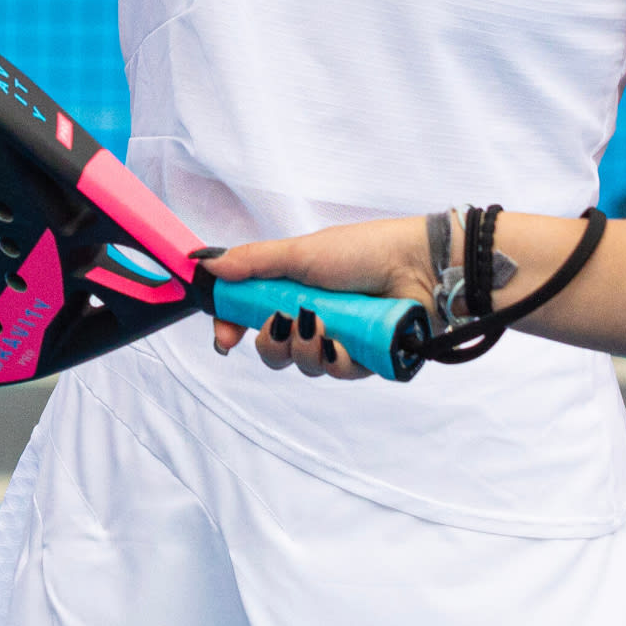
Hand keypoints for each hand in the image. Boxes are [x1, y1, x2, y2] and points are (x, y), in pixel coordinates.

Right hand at [202, 217, 431, 377]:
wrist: (420, 267)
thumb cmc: (364, 251)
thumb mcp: (300, 253)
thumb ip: (252, 262)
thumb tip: (205, 265)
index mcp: (291, 288)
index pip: (249, 315)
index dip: (232, 328)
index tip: (225, 338)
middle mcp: (312, 315)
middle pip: (272, 349)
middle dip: (272, 343)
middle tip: (287, 323)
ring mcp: (339, 339)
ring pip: (303, 365)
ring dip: (307, 349)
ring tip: (324, 326)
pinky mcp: (365, 359)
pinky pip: (338, 373)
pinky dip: (338, 359)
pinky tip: (347, 342)